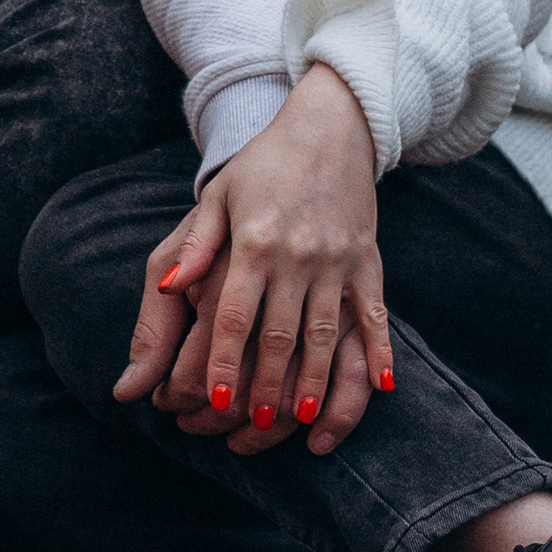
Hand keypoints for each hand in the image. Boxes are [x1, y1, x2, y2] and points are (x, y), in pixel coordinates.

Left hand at [112, 64, 389, 452]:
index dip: (225, 363)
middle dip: (266, 386)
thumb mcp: (218, 197)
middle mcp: (297, 255)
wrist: (330, 126)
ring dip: (315, 382)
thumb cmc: (263, 166)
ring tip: (301, 422)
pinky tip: (379, 386)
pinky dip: (379, 351)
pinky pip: (375, 314)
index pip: (235, 316)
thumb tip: (172, 287)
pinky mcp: (368, 261)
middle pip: (280, 335)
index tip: (216, 401)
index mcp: (253, 242)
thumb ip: (196, 246)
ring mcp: (338, 260)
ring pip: (327, 334)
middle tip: (254, 425)